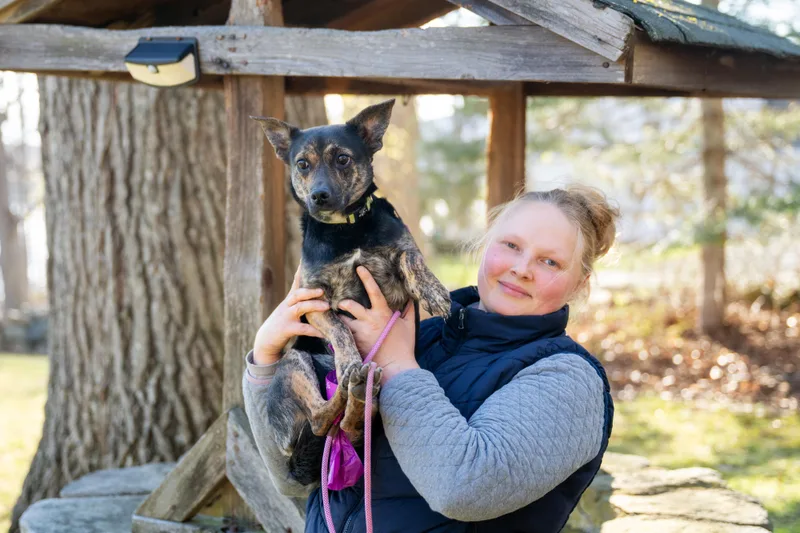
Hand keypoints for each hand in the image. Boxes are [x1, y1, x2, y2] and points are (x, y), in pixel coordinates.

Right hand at [252, 265, 329, 364]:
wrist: (266, 340)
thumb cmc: (283, 323)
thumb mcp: (289, 308)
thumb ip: (301, 300)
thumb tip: (318, 291)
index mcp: (290, 300)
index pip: (296, 282)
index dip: (301, 271)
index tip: (307, 259)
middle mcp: (287, 306)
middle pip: (297, 293)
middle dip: (310, 290)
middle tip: (323, 289)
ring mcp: (286, 317)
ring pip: (299, 308)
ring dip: (314, 306)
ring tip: (327, 306)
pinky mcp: (287, 329)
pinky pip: (302, 329)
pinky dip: (314, 331)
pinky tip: (324, 333)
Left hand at [339, 266, 417, 384]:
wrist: (395, 368)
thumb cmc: (404, 346)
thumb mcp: (409, 326)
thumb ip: (409, 310)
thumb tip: (410, 298)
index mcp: (383, 314)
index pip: (374, 291)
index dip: (367, 278)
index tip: (359, 268)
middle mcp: (369, 321)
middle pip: (349, 306)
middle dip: (342, 303)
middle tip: (340, 302)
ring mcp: (359, 334)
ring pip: (342, 321)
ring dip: (338, 319)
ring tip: (333, 316)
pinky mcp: (354, 344)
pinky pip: (342, 335)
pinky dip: (338, 333)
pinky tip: (332, 331)